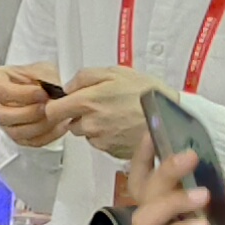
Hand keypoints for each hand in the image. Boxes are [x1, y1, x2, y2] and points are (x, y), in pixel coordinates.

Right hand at [0, 62, 70, 144]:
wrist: (45, 88)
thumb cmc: (38, 76)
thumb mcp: (42, 69)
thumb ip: (45, 80)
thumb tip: (53, 92)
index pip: (0, 91)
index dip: (23, 94)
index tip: (42, 92)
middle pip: (2, 115)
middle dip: (29, 113)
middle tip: (48, 107)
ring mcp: (2, 122)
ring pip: (15, 132)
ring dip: (40, 126)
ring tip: (57, 116)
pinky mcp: (16, 136)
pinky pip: (30, 141)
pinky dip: (48, 135)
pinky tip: (61, 125)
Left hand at [48, 65, 164, 166]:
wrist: (171, 117)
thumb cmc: (146, 92)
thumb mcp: (115, 72)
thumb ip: (85, 77)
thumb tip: (68, 87)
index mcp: (87, 102)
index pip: (52, 111)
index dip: (56, 106)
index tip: (64, 102)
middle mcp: (90, 124)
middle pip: (70, 124)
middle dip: (80, 115)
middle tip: (100, 105)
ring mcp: (101, 140)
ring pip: (86, 134)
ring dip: (94, 126)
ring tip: (116, 115)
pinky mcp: (113, 152)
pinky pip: (101, 143)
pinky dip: (107, 136)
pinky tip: (122, 126)